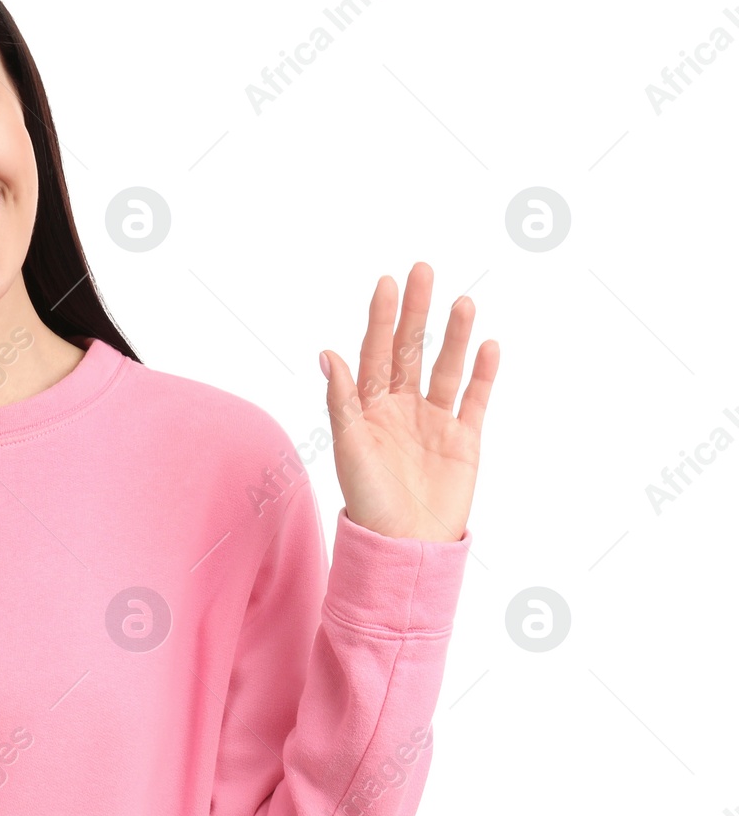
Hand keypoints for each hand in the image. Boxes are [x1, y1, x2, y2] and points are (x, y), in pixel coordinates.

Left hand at [317, 263, 496, 541]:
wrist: (405, 544)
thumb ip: (343, 400)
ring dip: (454, 335)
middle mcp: (402, 407)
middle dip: (417, 312)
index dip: (381, 317)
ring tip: (463, 301)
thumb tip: (328, 353)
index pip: (375, 351)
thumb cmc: (367, 500)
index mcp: (369, 407)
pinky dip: (482, 373)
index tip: (387, 282)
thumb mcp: (348, 446)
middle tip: (423, 270)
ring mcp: (434, 421)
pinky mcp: (464, 439)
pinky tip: (487, 345)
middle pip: (411, 350)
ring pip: (445, 368)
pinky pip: (475, 399)